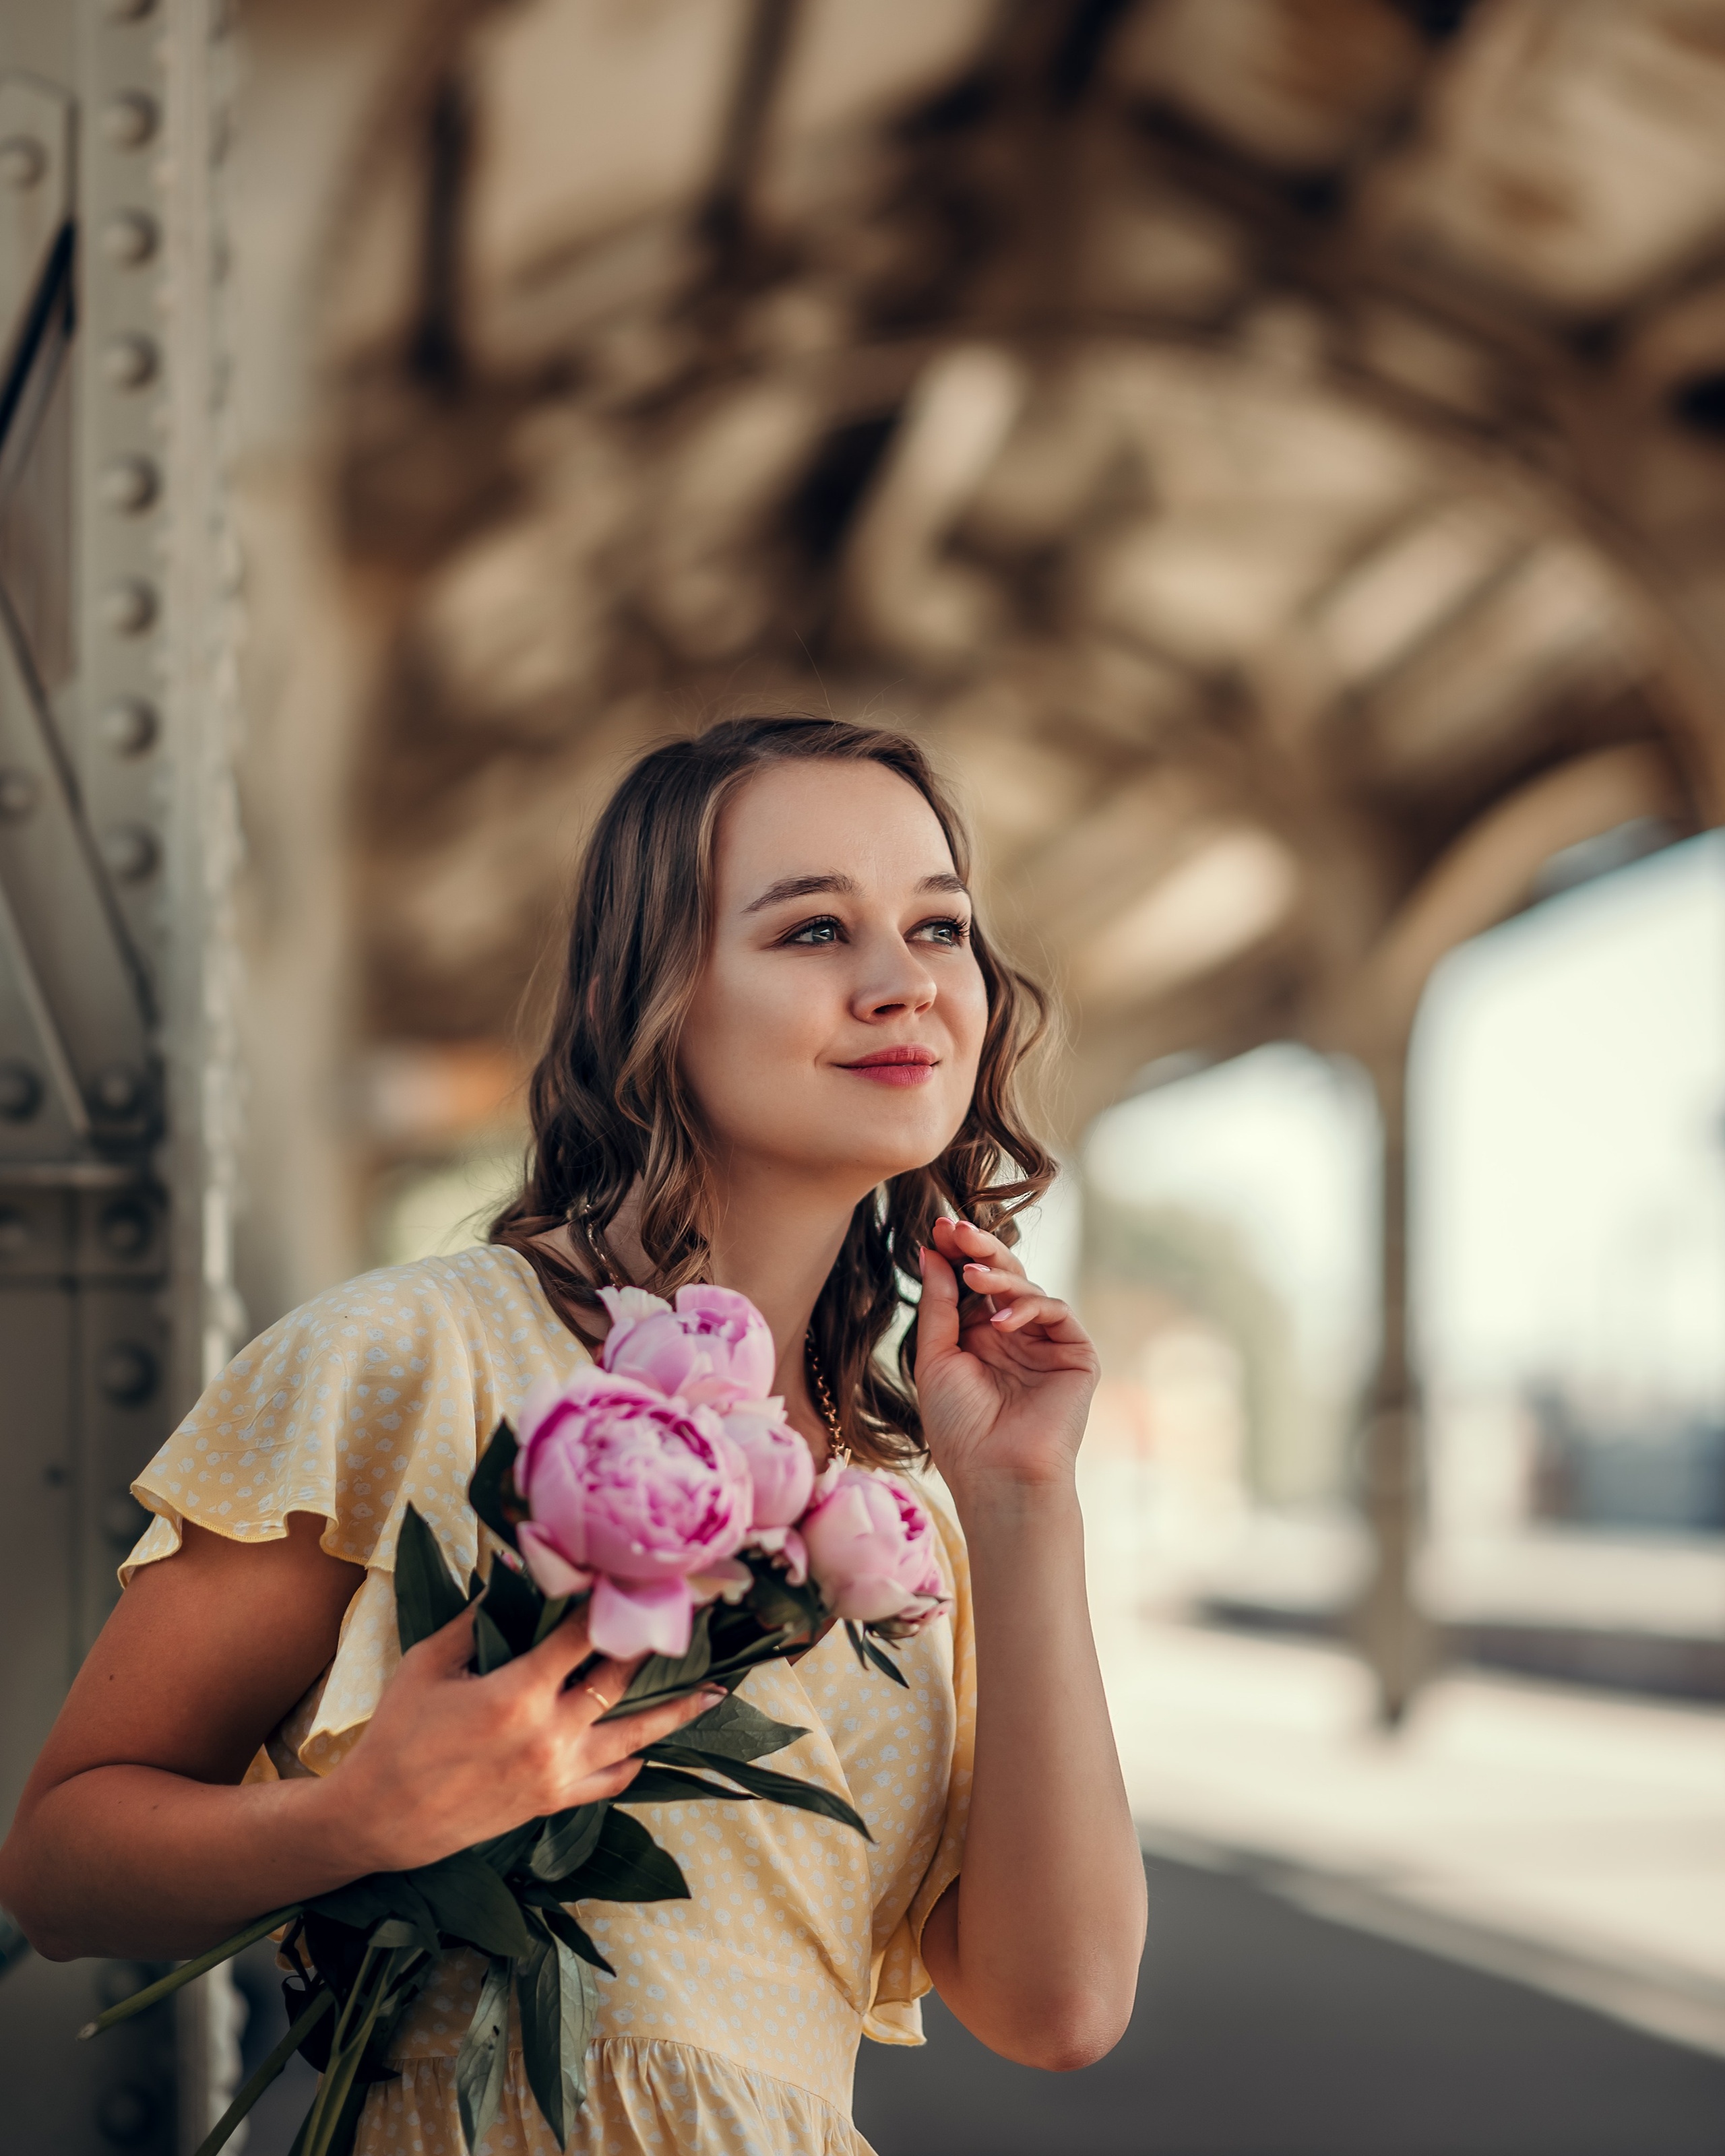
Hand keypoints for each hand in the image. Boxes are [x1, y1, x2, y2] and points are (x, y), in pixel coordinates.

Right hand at [325, 1605, 717, 1874]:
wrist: (380, 1820)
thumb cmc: (397, 1735)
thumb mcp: (428, 1664)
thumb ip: (475, 1621)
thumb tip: (510, 1575)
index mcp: (517, 1693)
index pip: (580, 1636)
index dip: (610, 1603)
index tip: (641, 1576)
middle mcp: (549, 1734)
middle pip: (620, 1681)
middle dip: (656, 1648)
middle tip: (696, 1620)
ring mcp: (557, 1773)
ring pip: (634, 1738)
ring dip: (674, 1711)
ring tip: (716, 1692)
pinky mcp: (553, 1802)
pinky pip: (610, 1780)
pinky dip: (634, 1760)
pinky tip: (652, 1746)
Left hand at [915, 1215, 1098, 1501]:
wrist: (996, 1475)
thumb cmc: (959, 1428)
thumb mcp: (935, 1359)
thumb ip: (938, 1305)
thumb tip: (930, 1251)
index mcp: (980, 1337)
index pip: (972, 1283)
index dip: (958, 1253)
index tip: (937, 1228)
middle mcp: (1015, 1336)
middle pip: (1002, 1275)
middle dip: (979, 1247)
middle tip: (956, 1227)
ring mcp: (1046, 1343)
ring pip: (1028, 1287)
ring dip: (998, 1274)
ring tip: (971, 1272)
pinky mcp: (1075, 1355)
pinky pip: (1055, 1311)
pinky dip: (1027, 1307)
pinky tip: (999, 1322)